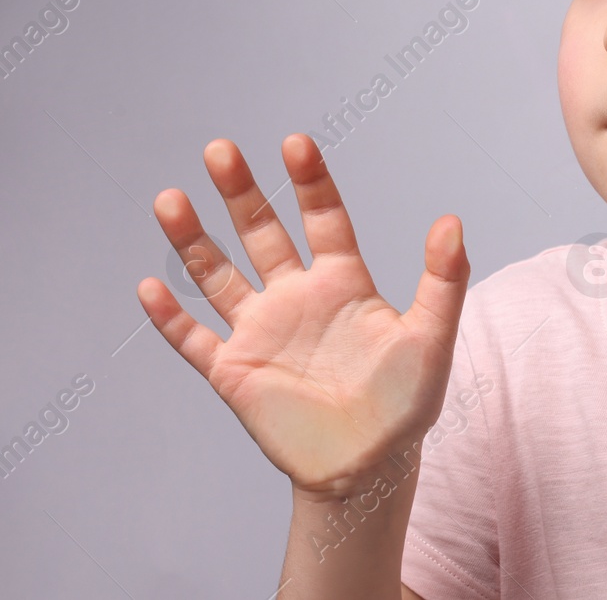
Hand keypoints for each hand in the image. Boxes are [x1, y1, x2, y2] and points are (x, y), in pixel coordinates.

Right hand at [137, 135, 469, 498]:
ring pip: (218, 276)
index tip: (295, 143)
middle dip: (241, 193)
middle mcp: (297, 297)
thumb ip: (443, 279)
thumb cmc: (406, 402)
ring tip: (170, 200)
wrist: (370, 466)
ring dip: (193, 241)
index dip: (310, 182)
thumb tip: (452, 221)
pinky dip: (170, 317)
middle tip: (220, 149)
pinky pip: (194, 340)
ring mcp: (262, 332)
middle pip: (262, 233)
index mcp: (343, 282)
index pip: (324, 219)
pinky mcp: (234, 371)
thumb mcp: (431, 336)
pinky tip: (149, 287)